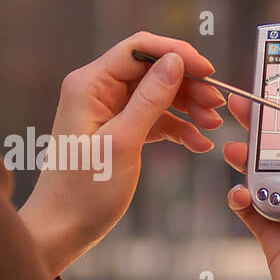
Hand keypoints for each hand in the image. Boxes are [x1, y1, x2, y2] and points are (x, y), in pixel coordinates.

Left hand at [18, 31, 225, 276]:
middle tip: (217, 105)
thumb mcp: (122, 143)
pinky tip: (199, 143)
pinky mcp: (117, 132)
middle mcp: (96, 90)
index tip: (209, 71)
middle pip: (152, 70)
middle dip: (187, 84)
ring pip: (157, 94)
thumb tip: (175, 61)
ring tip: (213, 125)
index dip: (177, 54)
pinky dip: (177, 128)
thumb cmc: (83, 192)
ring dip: (187, 106)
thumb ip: (149, 100)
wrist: (61, 229)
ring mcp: (107, 111)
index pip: (139, 49)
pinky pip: (153, 119)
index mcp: (89, 84)